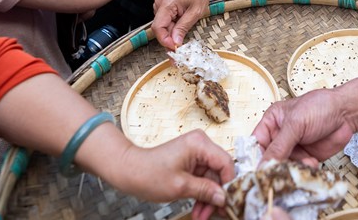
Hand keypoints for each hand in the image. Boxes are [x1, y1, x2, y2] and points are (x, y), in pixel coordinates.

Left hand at [117, 129, 233, 212]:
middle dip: (215, 195)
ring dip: (207, 198)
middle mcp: (200, 144)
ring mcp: (196, 153)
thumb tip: (224, 197)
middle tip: (214, 214)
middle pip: (219, 172)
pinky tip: (198, 208)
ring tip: (201, 215)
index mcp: (199, 144)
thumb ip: (205, 191)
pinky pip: (203, 178)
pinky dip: (201, 193)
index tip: (227, 202)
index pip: (226, 163)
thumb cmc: (148, 174)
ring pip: (212, 178)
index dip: (229, 184)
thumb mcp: (180, 186)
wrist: (128, 171)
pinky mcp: (191, 161)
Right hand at [152, 0, 211, 49]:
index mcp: (167, 3)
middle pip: (160, 28)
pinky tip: (181, 27)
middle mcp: (159, 4)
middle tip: (178, 53)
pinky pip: (165, 21)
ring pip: (163, 26)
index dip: (164, 40)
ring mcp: (160, 5)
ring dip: (172, 34)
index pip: (158, 27)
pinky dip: (172, 27)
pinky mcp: (163, 6)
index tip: (174, 49)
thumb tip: (175, 43)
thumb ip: (183, 27)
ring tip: (183, 36)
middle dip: (169, 40)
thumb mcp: (195, 12)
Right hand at [253, 89, 355, 164]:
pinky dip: (303, 170)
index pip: (255, 143)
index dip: (254, 157)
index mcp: (272, 122)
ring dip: (292, 168)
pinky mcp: (305, 158)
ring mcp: (293, 148)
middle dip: (275, 166)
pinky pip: (298, 170)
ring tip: (303, 162)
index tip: (257, 171)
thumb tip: (263, 164)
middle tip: (279, 173)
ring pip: (283, 167)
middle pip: (269, 158)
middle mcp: (280, 136)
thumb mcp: (296, 123)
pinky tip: (312, 163)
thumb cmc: (321, 107)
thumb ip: (279, 145)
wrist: (347, 113)